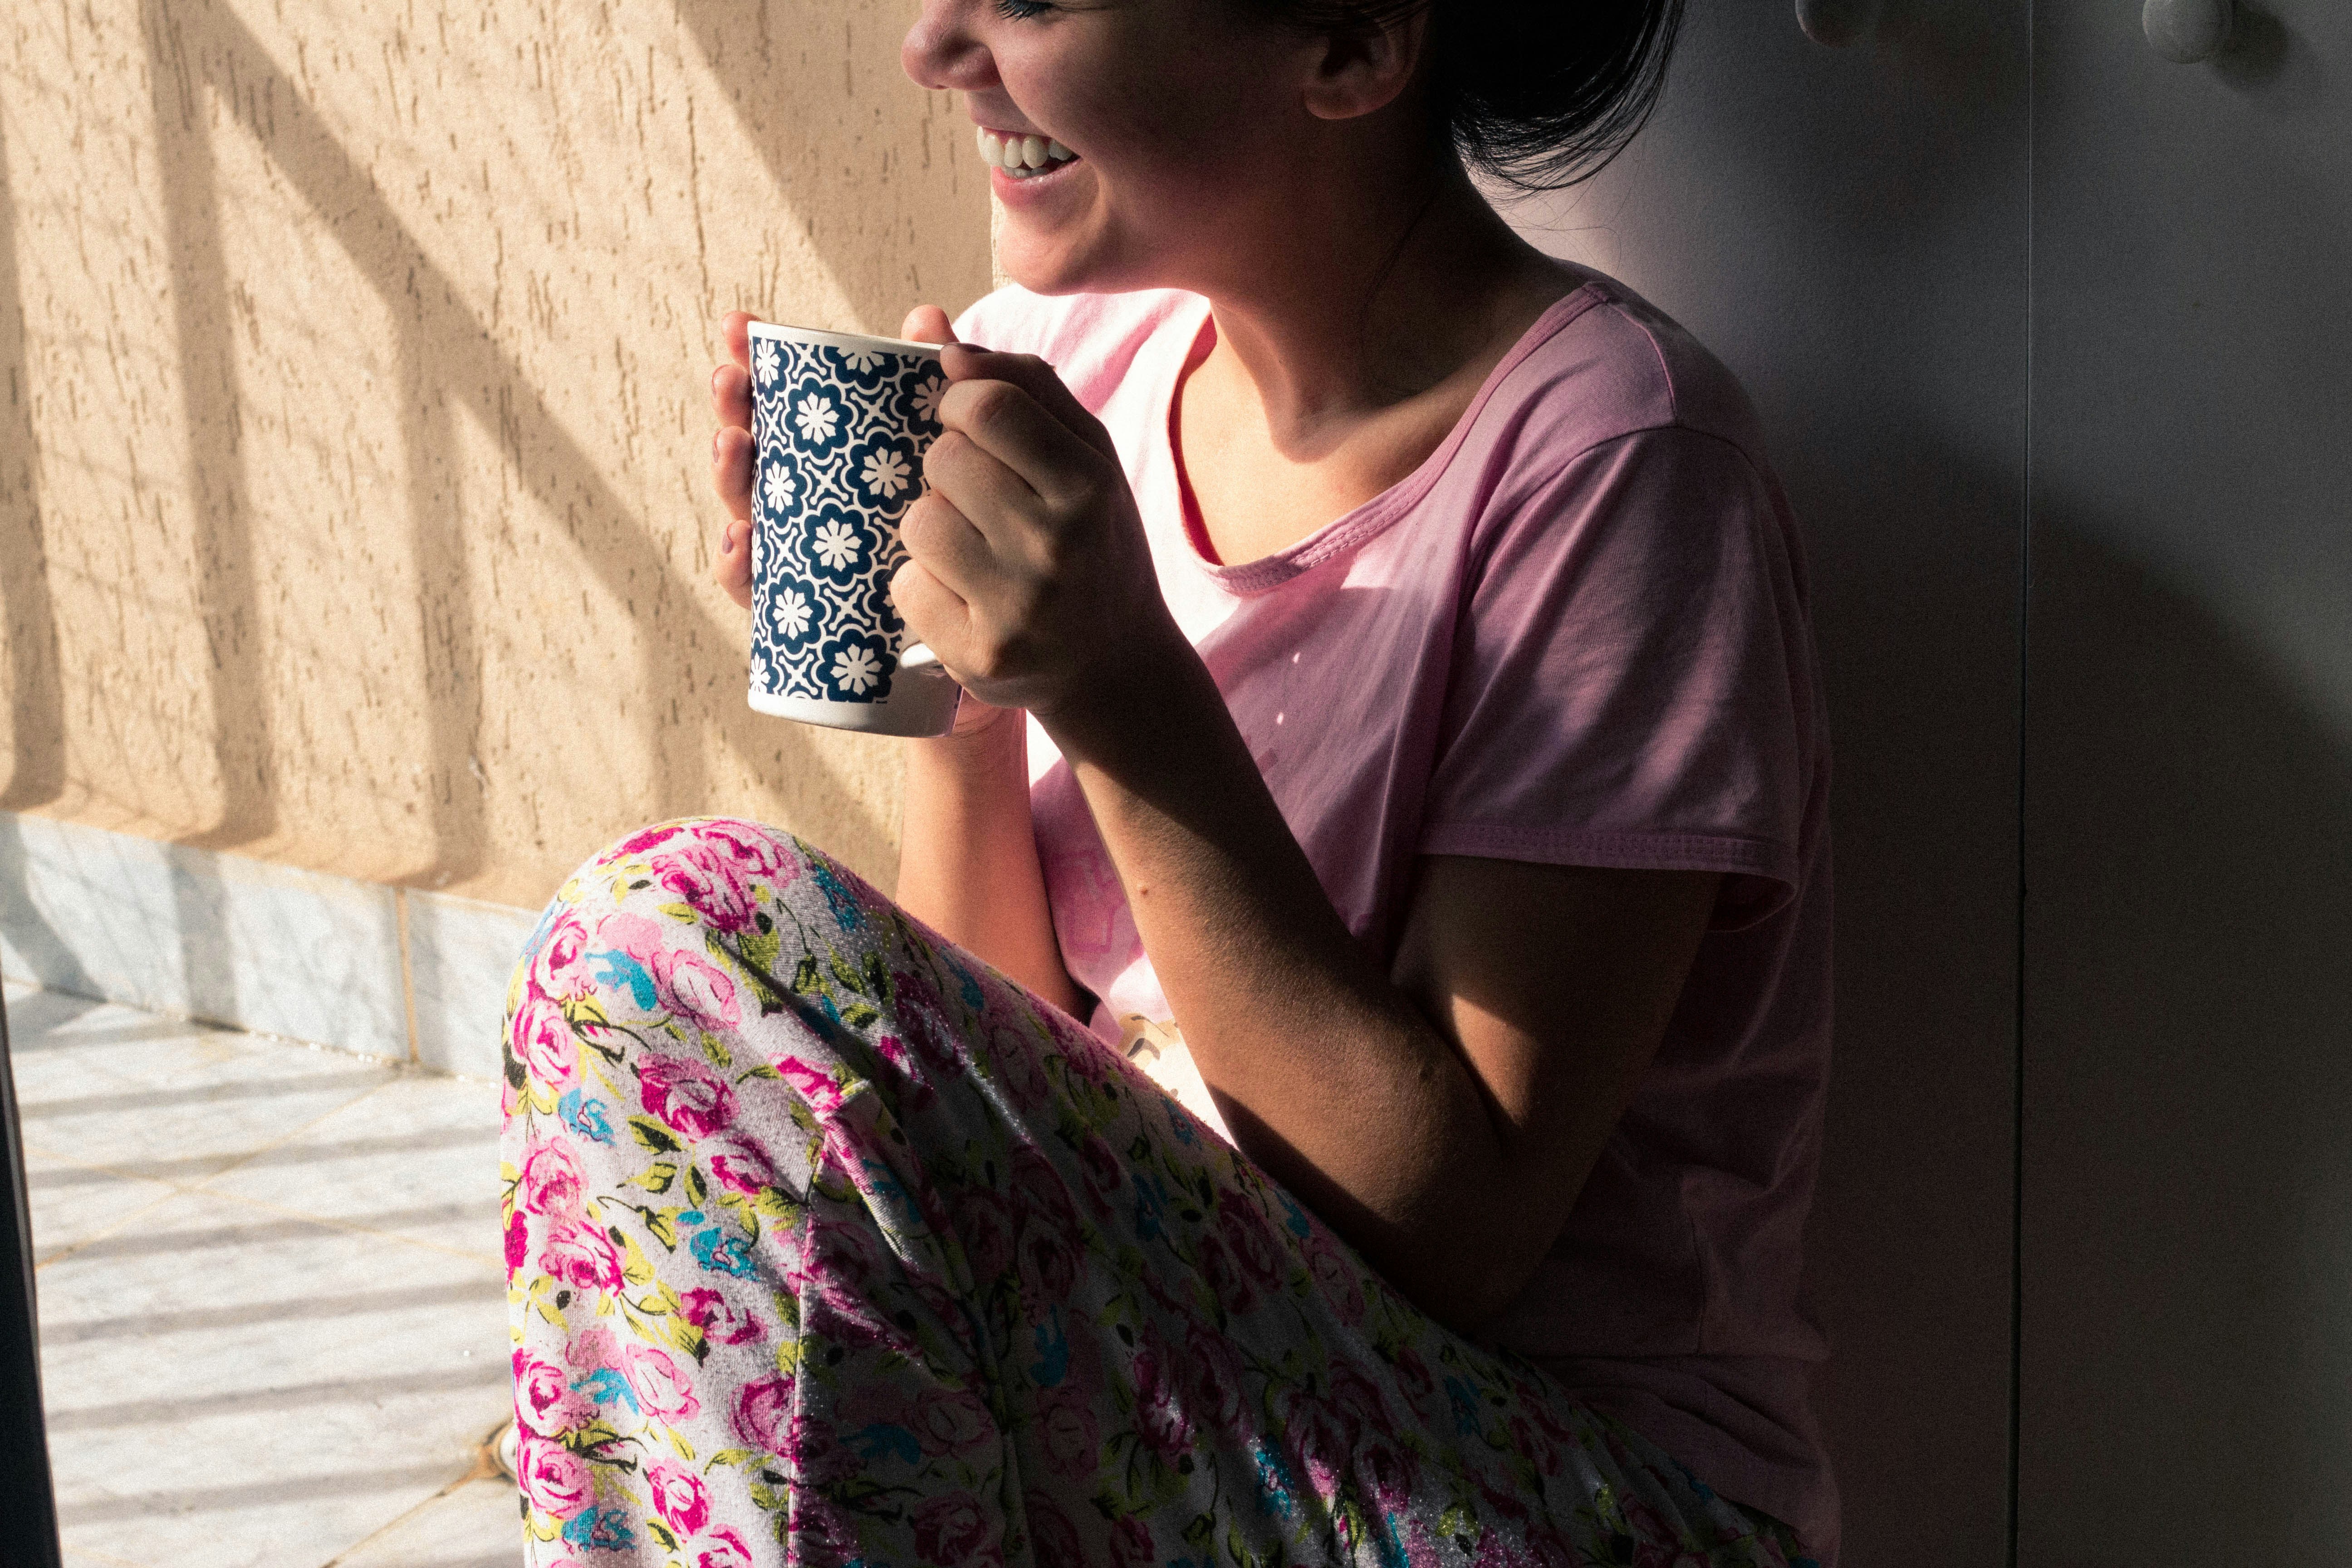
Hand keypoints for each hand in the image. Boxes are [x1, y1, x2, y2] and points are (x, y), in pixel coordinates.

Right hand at [710, 306, 1019, 740]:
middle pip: (755, 447)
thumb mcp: (963, 459)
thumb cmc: (977, 530)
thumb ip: (943, 393)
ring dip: (733, 476)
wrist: (1010, 631)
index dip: (757, 361)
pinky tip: (741, 543)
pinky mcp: (810, 612)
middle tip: (730, 376)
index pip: (785, 400)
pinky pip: (764, 590)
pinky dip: (741, 566)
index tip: (740, 326)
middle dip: (735, 408)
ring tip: (734, 444)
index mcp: (835, 454)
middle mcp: (810, 500)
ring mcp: (806, 554)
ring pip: (752, 512)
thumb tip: (928, 320)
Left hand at [889, 342, 1181, 736]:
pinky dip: (922, 586)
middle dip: (947, 470)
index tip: (967, 422)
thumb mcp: (1084, 457)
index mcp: (1089, 483)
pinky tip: (963, 596)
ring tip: (973, 549)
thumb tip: (930, 327)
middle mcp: (1058, 543)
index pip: (987, 405)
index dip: (959, 404)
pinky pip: (905, 586)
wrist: (1118, 665)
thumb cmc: (1092, 542)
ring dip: (932, 527)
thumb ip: (1021, 383)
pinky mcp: (979, 654)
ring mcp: (1018, 604)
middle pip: (944, 460)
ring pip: (918, 522)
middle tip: (981, 500)